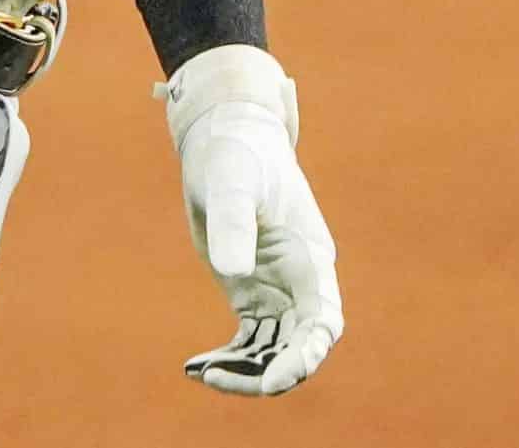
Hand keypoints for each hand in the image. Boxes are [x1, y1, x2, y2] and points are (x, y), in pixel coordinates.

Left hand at [157, 43, 344, 396]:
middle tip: (221, 380)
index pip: (321, 319)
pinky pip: (249, 339)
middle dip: (270, 372)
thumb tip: (233, 273)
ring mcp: (277, 289)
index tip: (275, 377)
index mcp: (309, 258)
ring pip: (273, 349)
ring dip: (245, 370)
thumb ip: (234, 222)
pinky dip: (230, 358)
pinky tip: (196, 366)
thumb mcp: (230, 182)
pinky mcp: (250, 290)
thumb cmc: (235, 153)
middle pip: (299, 345)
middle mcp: (300, 281)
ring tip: (202, 374)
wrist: (222, 138)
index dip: (305, 353)